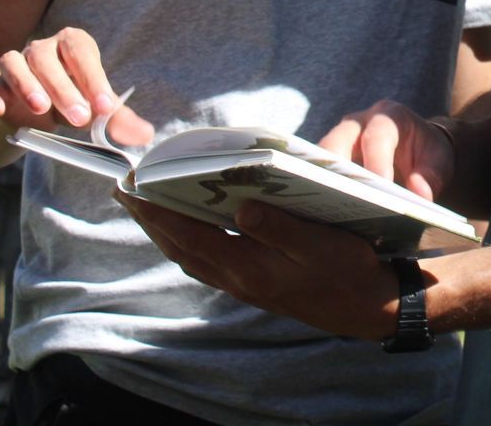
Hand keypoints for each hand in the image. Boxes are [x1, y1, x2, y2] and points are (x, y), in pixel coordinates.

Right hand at [0, 25, 152, 146]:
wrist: (24, 104)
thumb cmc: (68, 99)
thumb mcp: (92, 107)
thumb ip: (117, 119)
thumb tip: (146, 134)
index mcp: (71, 45)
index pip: (82, 52)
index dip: (94, 78)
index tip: (106, 107)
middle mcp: (41, 49)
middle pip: (47, 58)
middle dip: (65, 88)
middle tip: (80, 118)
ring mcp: (13, 64)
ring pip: (14, 63)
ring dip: (27, 85)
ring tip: (40, 109)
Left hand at [118, 193, 400, 339]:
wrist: (367, 306)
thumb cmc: (349, 269)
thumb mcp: (322, 245)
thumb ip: (280, 228)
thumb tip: (242, 206)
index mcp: (249, 268)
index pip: (189, 236)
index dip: (157, 211)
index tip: (131, 184)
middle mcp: (237, 279)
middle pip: (179, 246)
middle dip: (149, 216)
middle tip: (123, 186)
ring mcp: (243, 284)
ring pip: (188, 254)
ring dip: (163, 228)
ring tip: (145, 200)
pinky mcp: (252, 282)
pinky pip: (205, 259)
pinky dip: (186, 239)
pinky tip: (186, 223)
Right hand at [320, 101, 452, 200]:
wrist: (418, 147)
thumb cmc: (428, 153)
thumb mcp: (440, 161)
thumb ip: (432, 177)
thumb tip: (419, 196)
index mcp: (389, 116)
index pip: (377, 137)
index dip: (376, 163)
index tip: (380, 188)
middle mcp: (359, 122)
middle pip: (337, 142)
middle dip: (336, 171)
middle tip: (340, 200)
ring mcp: (341, 138)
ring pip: (320, 157)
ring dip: (322, 182)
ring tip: (326, 209)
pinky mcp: (331, 156)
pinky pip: (318, 170)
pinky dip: (320, 189)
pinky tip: (324, 212)